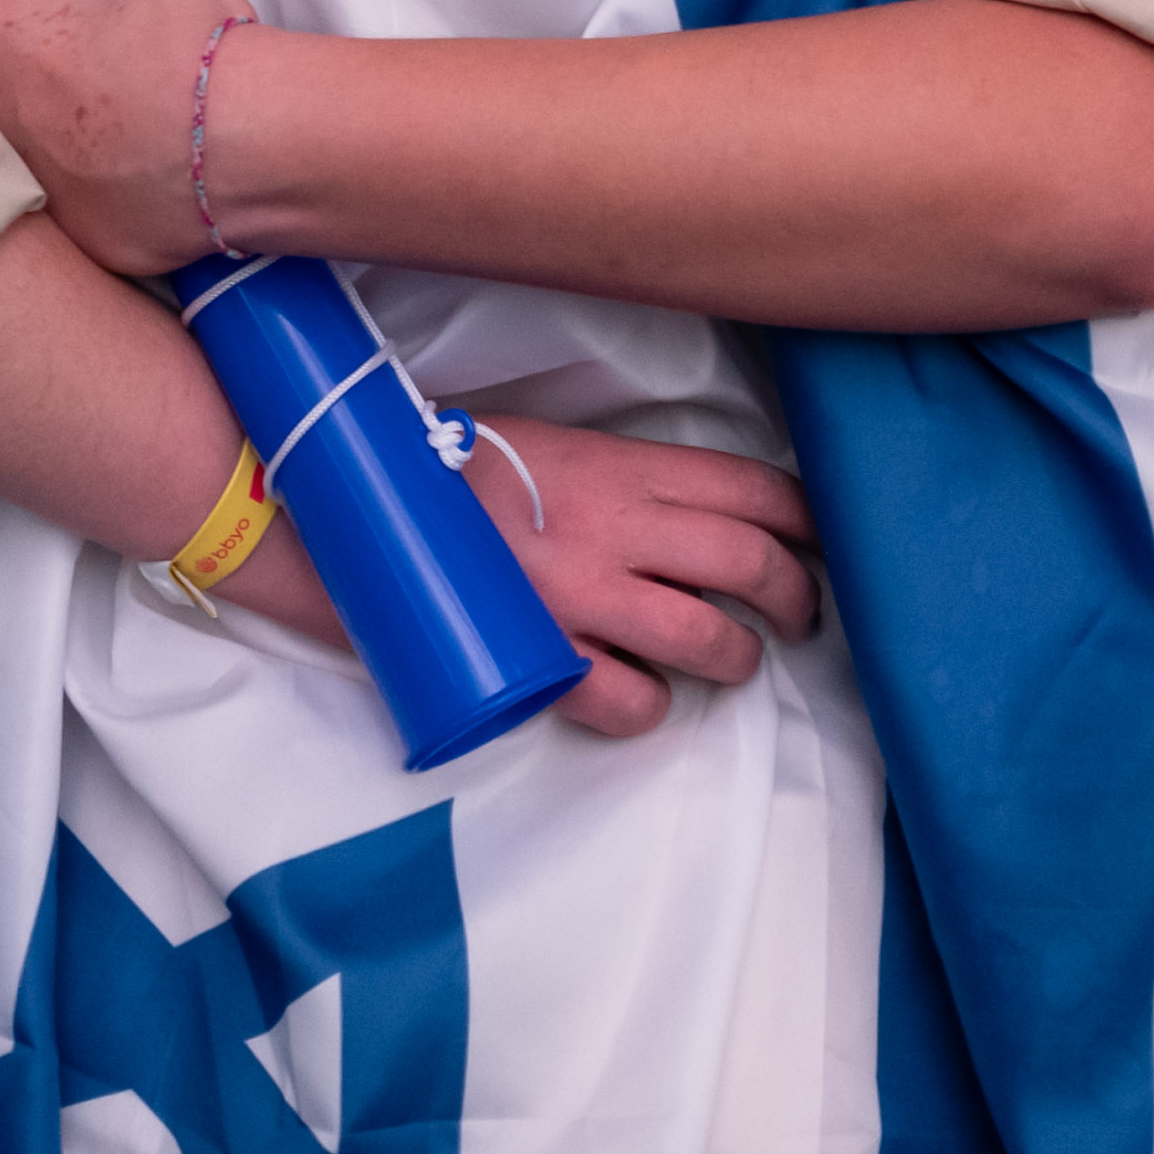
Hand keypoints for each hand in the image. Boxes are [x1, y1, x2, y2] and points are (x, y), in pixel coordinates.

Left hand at [0, 0, 260, 275]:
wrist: (239, 137)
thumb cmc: (189, 37)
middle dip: (18, 51)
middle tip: (79, 46)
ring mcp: (13, 171)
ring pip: (18, 138)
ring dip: (51, 124)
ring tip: (115, 117)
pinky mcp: (63, 227)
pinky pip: (71, 194)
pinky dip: (97, 182)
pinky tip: (142, 168)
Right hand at [221, 410, 825, 741]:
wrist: (330, 501)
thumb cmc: (431, 466)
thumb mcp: (538, 441)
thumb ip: (611, 474)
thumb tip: (674, 507)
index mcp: (617, 465)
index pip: (752, 489)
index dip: (808, 522)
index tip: (823, 542)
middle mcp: (612, 527)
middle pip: (755, 565)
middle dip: (800, 598)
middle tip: (802, 616)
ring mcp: (578, 597)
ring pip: (709, 640)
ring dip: (737, 661)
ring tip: (732, 664)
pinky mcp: (536, 660)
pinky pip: (629, 705)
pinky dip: (649, 712)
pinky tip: (638, 701)